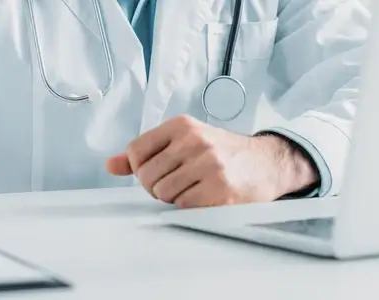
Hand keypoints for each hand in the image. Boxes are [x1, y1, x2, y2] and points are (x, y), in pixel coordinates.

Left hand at [106, 115, 317, 207]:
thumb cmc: (223, 153)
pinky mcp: (220, 190)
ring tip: (191, 188)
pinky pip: (183, 205)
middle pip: (147, 176)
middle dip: (156, 186)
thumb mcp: (186, 141)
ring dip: (172, 197)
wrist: (267, 163)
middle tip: (176, 183)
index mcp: (182, 126)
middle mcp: (195, 141)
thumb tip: (110, 165)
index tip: (156, 170)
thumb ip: (147, 152)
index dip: (141, 167)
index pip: (136, 150)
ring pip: (163, 193)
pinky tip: (203, 196)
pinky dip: (188, 206)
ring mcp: (208, 165)